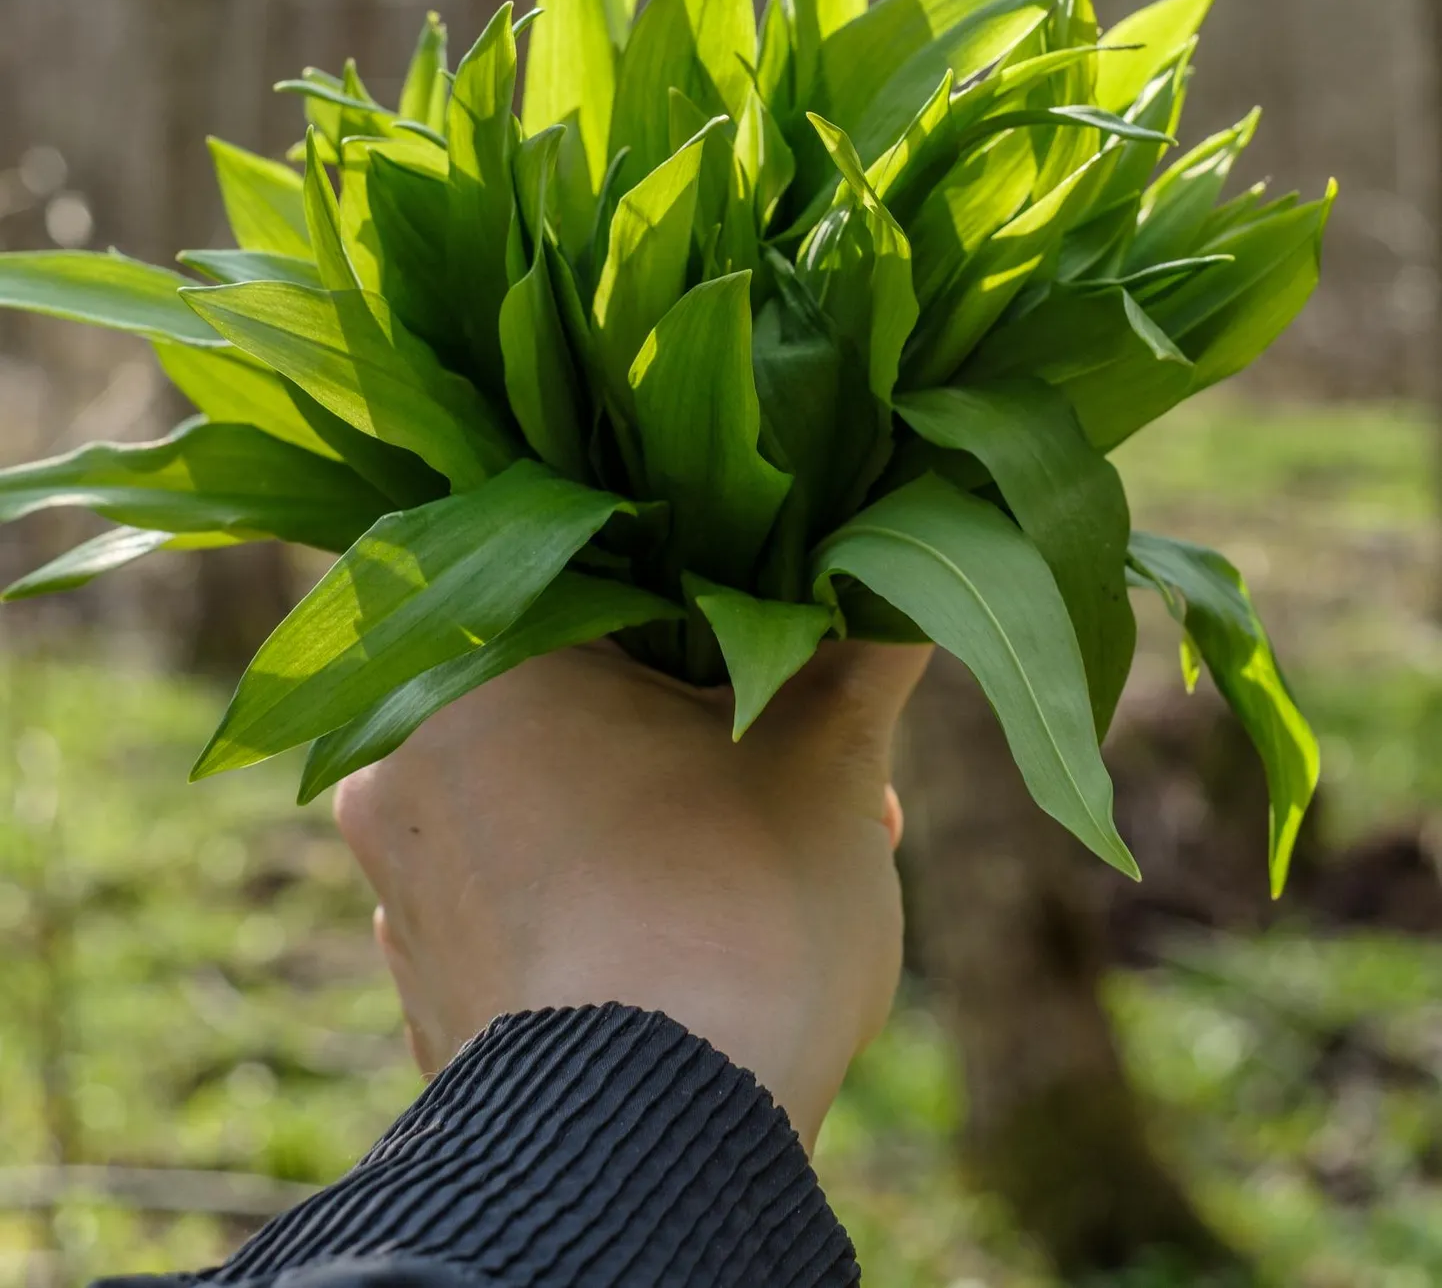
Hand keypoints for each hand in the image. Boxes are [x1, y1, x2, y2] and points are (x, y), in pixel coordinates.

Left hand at [334, 635, 929, 1150]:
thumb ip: (862, 651)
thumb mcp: (828, 754)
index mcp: (476, 670)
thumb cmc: (732, 909)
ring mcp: (405, 897)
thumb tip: (908, 591)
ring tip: (772, 893)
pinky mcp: (430, 1005)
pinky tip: (695, 970)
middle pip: (587, 722)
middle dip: (706, 755)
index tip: (797, 702)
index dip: (722, 650)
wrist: (650, 1152)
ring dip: (662, 842)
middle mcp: (404, 773)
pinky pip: (532, 928)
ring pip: (559, 825)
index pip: (612, 608)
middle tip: (809, 800)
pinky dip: (609, 930)